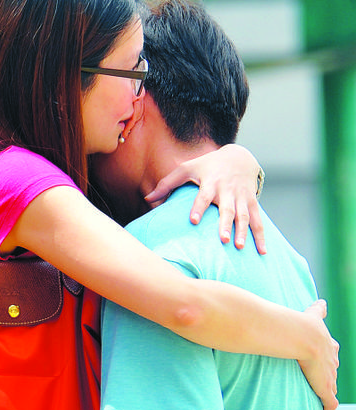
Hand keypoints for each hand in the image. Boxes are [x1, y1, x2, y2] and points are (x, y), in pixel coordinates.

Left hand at [144, 144, 265, 253]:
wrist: (239, 157)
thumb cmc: (207, 165)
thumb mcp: (186, 168)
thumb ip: (166, 184)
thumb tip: (147, 199)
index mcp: (210, 183)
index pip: (203, 196)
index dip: (198, 207)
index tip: (193, 220)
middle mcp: (227, 191)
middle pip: (227, 209)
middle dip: (225, 224)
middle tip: (222, 240)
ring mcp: (242, 197)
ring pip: (244, 216)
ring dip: (243, 232)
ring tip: (239, 247)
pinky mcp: (252, 202)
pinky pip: (258, 220)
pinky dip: (261, 235)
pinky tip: (262, 251)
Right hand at [297, 300, 338, 409]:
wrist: (304, 337)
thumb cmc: (303, 324)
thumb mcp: (313, 315)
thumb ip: (318, 309)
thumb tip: (323, 301)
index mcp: (327, 344)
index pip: (330, 351)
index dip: (328, 354)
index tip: (327, 355)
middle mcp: (331, 360)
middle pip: (332, 369)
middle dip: (329, 373)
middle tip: (324, 377)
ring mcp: (329, 375)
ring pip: (331, 386)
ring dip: (328, 391)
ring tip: (326, 397)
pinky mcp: (325, 388)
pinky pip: (329, 403)